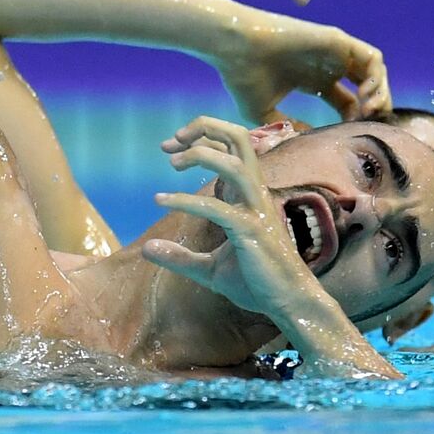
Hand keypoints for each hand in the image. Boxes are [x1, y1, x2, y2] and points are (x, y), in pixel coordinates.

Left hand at [143, 115, 400, 378]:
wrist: (287, 304)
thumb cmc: (256, 283)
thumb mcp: (209, 268)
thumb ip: (180, 256)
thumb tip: (147, 248)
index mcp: (247, 195)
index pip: (230, 146)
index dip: (200, 138)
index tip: (168, 148)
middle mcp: (254, 194)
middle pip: (239, 138)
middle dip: (205, 128)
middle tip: (170, 143)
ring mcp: (255, 211)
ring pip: (235, 163)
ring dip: (201, 154)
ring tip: (171, 162)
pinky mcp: (251, 232)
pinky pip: (218, 208)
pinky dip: (186, 200)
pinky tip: (161, 200)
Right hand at [212, 13, 391, 124]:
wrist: (235, 49)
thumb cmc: (243, 78)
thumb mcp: (264, 112)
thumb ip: (286, 126)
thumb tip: (307, 139)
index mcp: (313, 80)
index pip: (348, 102)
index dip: (355, 120)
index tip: (348, 134)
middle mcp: (326, 66)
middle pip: (366, 88)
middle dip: (374, 108)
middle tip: (368, 124)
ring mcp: (334, 52)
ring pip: (374, 73)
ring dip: (379, 94)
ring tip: (369, 111)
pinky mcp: (338, 41)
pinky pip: (372, 59)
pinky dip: (376, 78)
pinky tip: (365, 96)